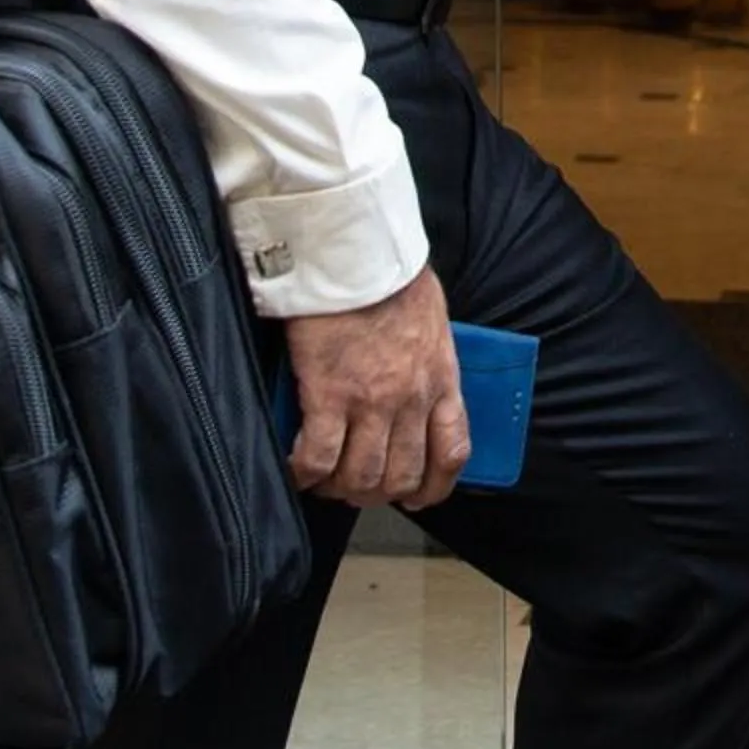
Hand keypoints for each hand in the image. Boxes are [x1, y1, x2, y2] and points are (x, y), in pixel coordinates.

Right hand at [280, 267, 470, 509]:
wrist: (355, 252)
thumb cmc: (389, 274)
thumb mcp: (431, 319)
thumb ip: (428, 357)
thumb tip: (416, 376)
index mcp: (442, 377)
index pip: (453, 451)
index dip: (435, 486)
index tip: (417, 497)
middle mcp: (411, 398)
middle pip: (401, 475)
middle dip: (378, 492)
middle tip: (355, 486)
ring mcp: (371, 400)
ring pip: (360, 476)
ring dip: (340, 487)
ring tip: (323, 480)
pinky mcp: (328, 394)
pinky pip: (316, 457)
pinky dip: (304, 472)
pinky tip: (295, 470)